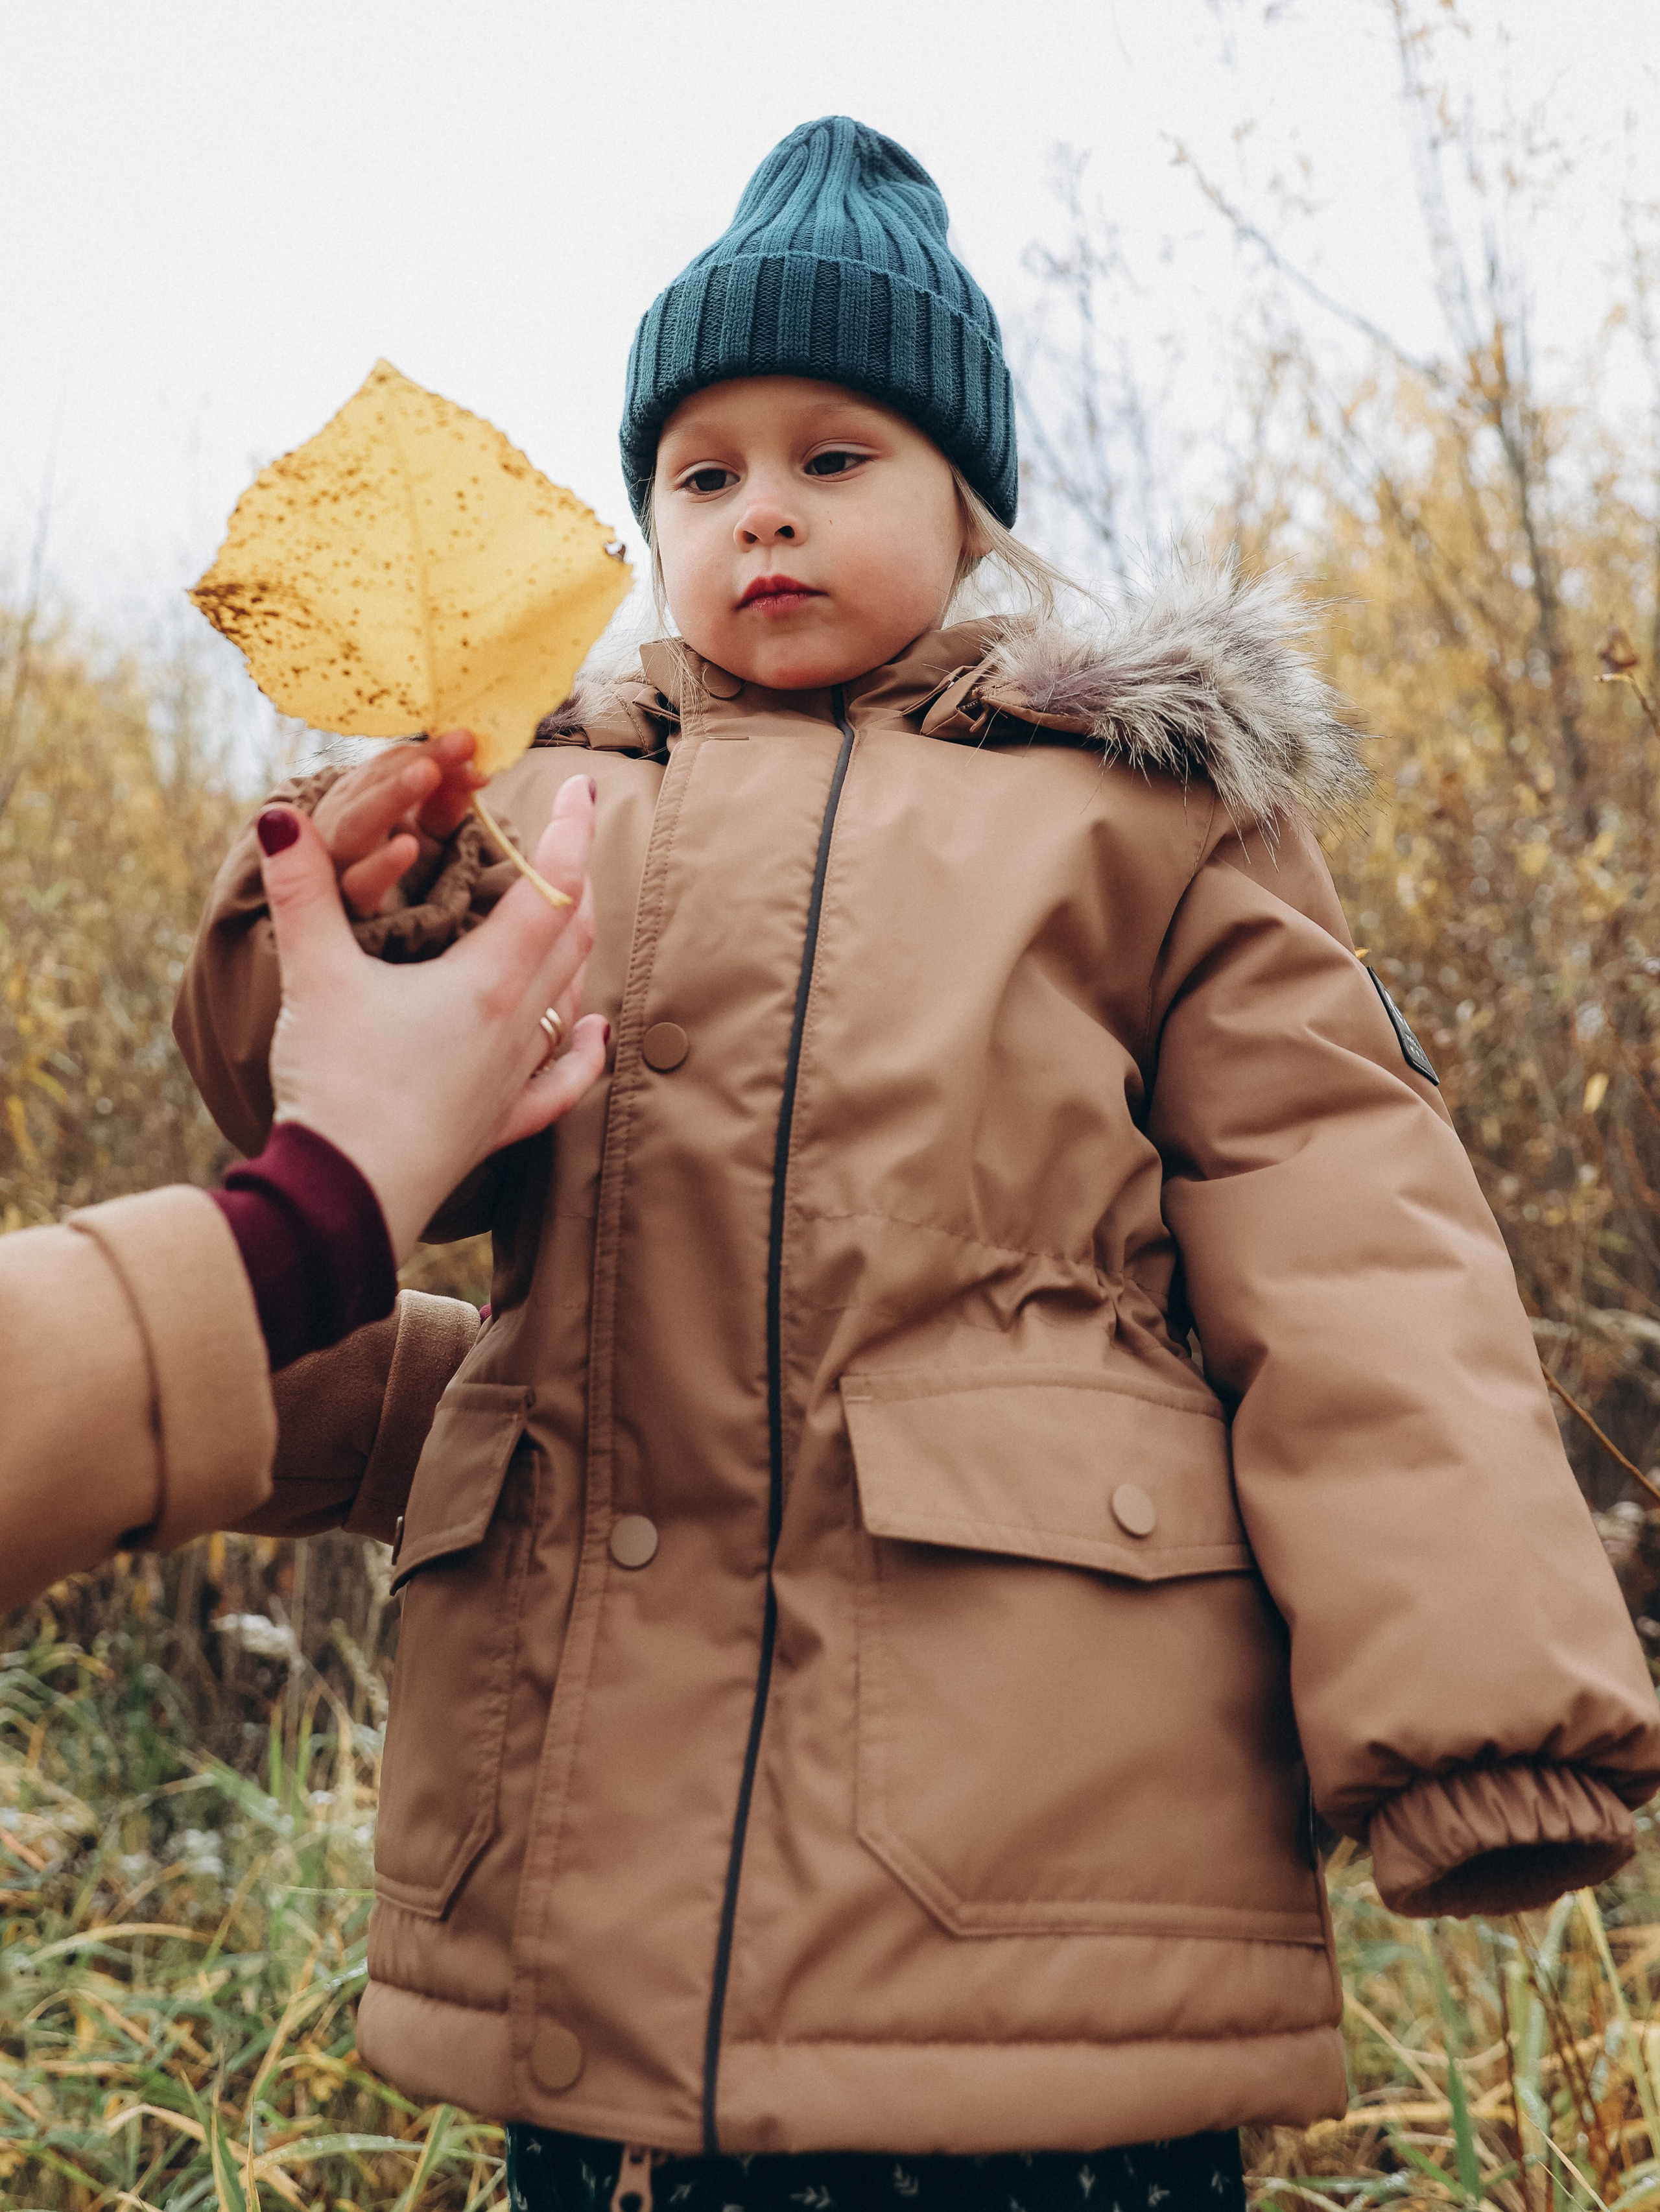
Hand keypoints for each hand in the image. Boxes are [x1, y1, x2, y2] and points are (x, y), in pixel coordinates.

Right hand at [254, 777, 605, 1259]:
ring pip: (569, 998)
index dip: (569, 832)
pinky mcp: (497, 1126)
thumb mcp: (315, 978)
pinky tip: (594, 1031)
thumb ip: (302, 893)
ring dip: (577, 949)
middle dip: (575, 880)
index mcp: (487, 983)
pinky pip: (560, 1082)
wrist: (344, 1198)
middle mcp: (517, 1028)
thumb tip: (281, 816)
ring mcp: (512, 1080)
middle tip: (570, 839)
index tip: (581, 787)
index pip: (550, 889)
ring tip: (575, 914)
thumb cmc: (339, 1088)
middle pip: (572, 938)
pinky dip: (583, 1049)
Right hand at [311, 728, 485, 918]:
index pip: (392, 763)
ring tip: (428, 772)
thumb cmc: (394, 882)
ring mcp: (338, 865)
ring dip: (392, 797)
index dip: (431, 750)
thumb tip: (472, 772)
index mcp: (359, 797)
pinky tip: (406, 846)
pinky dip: (381, 866)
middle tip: (461, 742)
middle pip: (372, 784)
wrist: (355, 958)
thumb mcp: (426, 834)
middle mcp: (341, 823)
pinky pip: (359, 885)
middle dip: (418, 760)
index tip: (470, 738)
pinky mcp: (346, 909)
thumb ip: (444, 803)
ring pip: (357, 826)